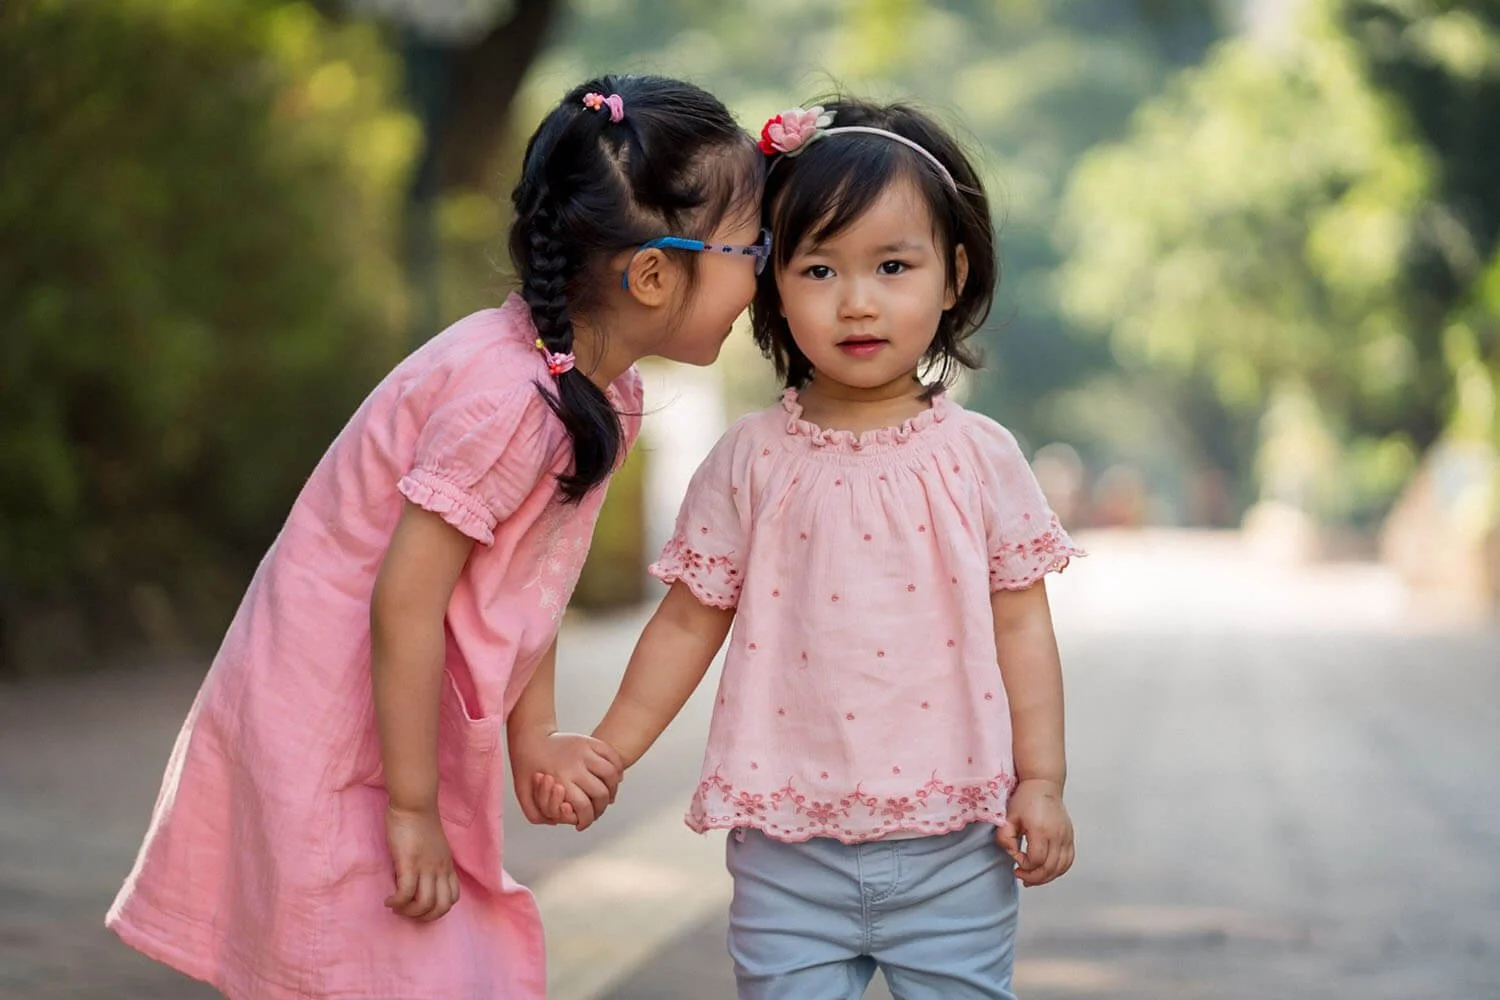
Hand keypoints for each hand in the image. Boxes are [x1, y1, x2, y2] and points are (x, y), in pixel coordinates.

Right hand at [384, 804, 459, 920]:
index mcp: (446, 865)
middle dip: (424, 917)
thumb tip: (416, 880)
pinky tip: (388, 900)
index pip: (453, 898)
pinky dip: (396, 902)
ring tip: (396, 907)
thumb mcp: (432, 846)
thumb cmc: (419, 821)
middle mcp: (440, 869)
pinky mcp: (409, 863)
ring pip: (425, 904)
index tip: (420, 906)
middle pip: (442, 906)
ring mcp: (426, 866)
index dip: (437, 909)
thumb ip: (430, 862)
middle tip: (407, 911)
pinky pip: (405, 893)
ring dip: (409, 912)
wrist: (414, 803)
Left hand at [511, 731, 623, 830]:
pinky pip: (612, 755)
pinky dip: (618, 768)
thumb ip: (539, 814)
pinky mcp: (588, 741)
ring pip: (611, 774)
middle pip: (601, 793)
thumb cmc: (527, 769)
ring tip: (608, 796)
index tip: (582, 823)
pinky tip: (615, 777)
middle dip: (601, 808)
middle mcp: (575, 766)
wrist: (529, 739)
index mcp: (560, 781)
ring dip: (612, 789)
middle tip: (596, 810)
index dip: (586, 820)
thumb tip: (557, 822)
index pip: (584, 808)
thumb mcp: (524, 796)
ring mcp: (584, 752)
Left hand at [995, 779, 1073, 886]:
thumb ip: (1004, 837)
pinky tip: (1047, 871)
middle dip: (1034, 877)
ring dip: (1046, 877)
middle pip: (1050, 868)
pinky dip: (1058, 870)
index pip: (1036, 859)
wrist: (1043, 784)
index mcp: (1041, 829)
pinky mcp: (1070, 836)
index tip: (1015, 858)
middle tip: (1021, 875)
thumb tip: (1011, 853)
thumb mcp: (1009, 816)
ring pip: (1061, 867)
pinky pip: (1068, 860)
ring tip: (1032, 877)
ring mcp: (1066, 836)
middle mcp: (1057, 835)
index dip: (1024, 865)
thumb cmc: (1026, 798)